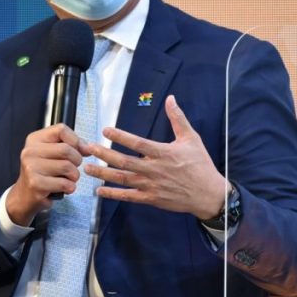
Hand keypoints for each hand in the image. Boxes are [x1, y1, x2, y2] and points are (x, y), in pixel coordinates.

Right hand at [7, 124, 88, 226]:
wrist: (24, 196)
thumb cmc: (42, 174)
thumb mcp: (51, 154)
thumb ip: (69, 146)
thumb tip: (87, 147)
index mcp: (34, 139)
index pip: (61, 130)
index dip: (76, 140)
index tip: (81, 150)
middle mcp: (30, 151)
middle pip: (66, 149)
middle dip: (77, 160)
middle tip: (73, 168)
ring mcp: (31, 167)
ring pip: (67, 166)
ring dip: (74, 176)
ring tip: (67, 179)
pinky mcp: (36, 184)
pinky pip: (64, 183)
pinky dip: (70, 188)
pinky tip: (63, 189)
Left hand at [83, 95, 224, 219]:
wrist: (208, 194)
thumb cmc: (200, 164)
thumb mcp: (191, 138)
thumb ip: (178, 118)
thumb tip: (171, 98)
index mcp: (163, 153)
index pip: (138, 143)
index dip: (121, 136)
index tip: (105, 129)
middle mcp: (154, 169)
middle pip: (124, 161)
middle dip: (104, 154)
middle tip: (89, 148)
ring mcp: (151, 186)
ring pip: (123, 179)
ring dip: (103, 174)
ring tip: (87, 168)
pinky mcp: (151, 198)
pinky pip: (128, 196)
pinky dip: (113, 194)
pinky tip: (99, 191)